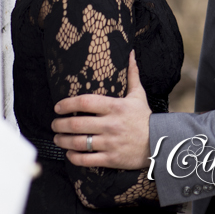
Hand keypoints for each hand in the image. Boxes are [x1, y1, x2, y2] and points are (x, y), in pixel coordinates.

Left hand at [52, 51, 152, 168]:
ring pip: (78, 143)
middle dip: (60, 124)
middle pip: (76, 124)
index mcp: (116, 107)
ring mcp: (110, 142)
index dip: (67, 104)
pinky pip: (86, 160)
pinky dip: (74, 157)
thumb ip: (132, 75)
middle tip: (54, 124)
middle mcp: (111, 124)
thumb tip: (130, 54)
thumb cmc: (145, 118)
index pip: (85, 102)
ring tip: (58, 138)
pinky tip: (69, 154)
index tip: (58, 107)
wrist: (160, 143)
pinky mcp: (111, 158)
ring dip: (63, 141)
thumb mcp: (139, 95)